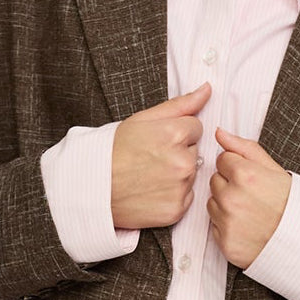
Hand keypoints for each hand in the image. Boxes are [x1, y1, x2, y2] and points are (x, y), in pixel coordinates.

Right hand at [111, 82, 210, 228]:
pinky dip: (173, 196)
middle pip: (195, 151)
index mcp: (175, 134)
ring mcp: (180, 188)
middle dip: (178, 153)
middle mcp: (182, 161)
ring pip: (191, 175)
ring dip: (177, 175)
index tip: (157, 140)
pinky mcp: (176, 210)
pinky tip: (152, 192)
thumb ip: (180, 104)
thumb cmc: (113, 151)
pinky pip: (185, 198)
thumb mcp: (142, 119)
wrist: (92, 187)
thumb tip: (207, 89)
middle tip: (150, 159)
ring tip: (149, 176)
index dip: (175, 133)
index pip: (196, 127)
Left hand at [207, 126, 291, 268]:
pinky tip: (245, 226)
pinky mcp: (225, 242)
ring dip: (225, 205)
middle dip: (229, 185)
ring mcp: (227, 222)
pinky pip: (214, 226)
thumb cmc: (290, 203)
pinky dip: (226, 226)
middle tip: (252, 196)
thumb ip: (244, 148)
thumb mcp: (274, 169)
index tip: (251, 178)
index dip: (237, 167)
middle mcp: (232, 198)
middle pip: (214, 180)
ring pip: (212, 203)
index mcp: (245, 175)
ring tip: (249, 211)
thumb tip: (219, 132)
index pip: (222, 159)